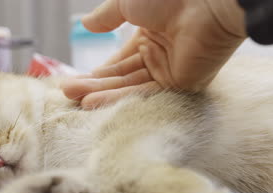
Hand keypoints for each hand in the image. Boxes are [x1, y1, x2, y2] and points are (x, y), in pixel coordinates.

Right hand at [62, 0, 246, 108]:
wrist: (204, 2)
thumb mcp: (127, 3)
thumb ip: (107, 16)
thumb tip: (85, 24)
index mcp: (149, 36)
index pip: (120, 61)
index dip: (99, 71)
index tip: (77, 80)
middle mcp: (159, 56)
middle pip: (121, 76)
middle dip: (94, 84)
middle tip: (68, 92)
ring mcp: (169, 72)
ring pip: (129, 86)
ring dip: (102, 93)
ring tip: (75, 99)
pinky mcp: (180, 84)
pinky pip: (145, 92)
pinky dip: (119, 97)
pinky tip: (95, 101)